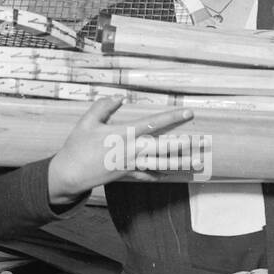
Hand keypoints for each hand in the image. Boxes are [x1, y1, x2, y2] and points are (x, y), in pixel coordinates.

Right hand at [46, 97, 207, 203]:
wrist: (70, 174)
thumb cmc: (77, 146)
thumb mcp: (86, 121)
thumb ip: (103, 107)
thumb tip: (119, 97)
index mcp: (124, 134)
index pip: (153, 123)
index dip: (172, 117)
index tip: (188, 113)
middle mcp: (132, 151)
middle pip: (164, 147)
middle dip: (184, 144)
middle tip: (203, 141)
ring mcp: (131, 165)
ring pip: (161, 163)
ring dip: (180, 162)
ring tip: (197, 162)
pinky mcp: (127, 175)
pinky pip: (147, 176)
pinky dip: (158, 174)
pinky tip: (170, 174)